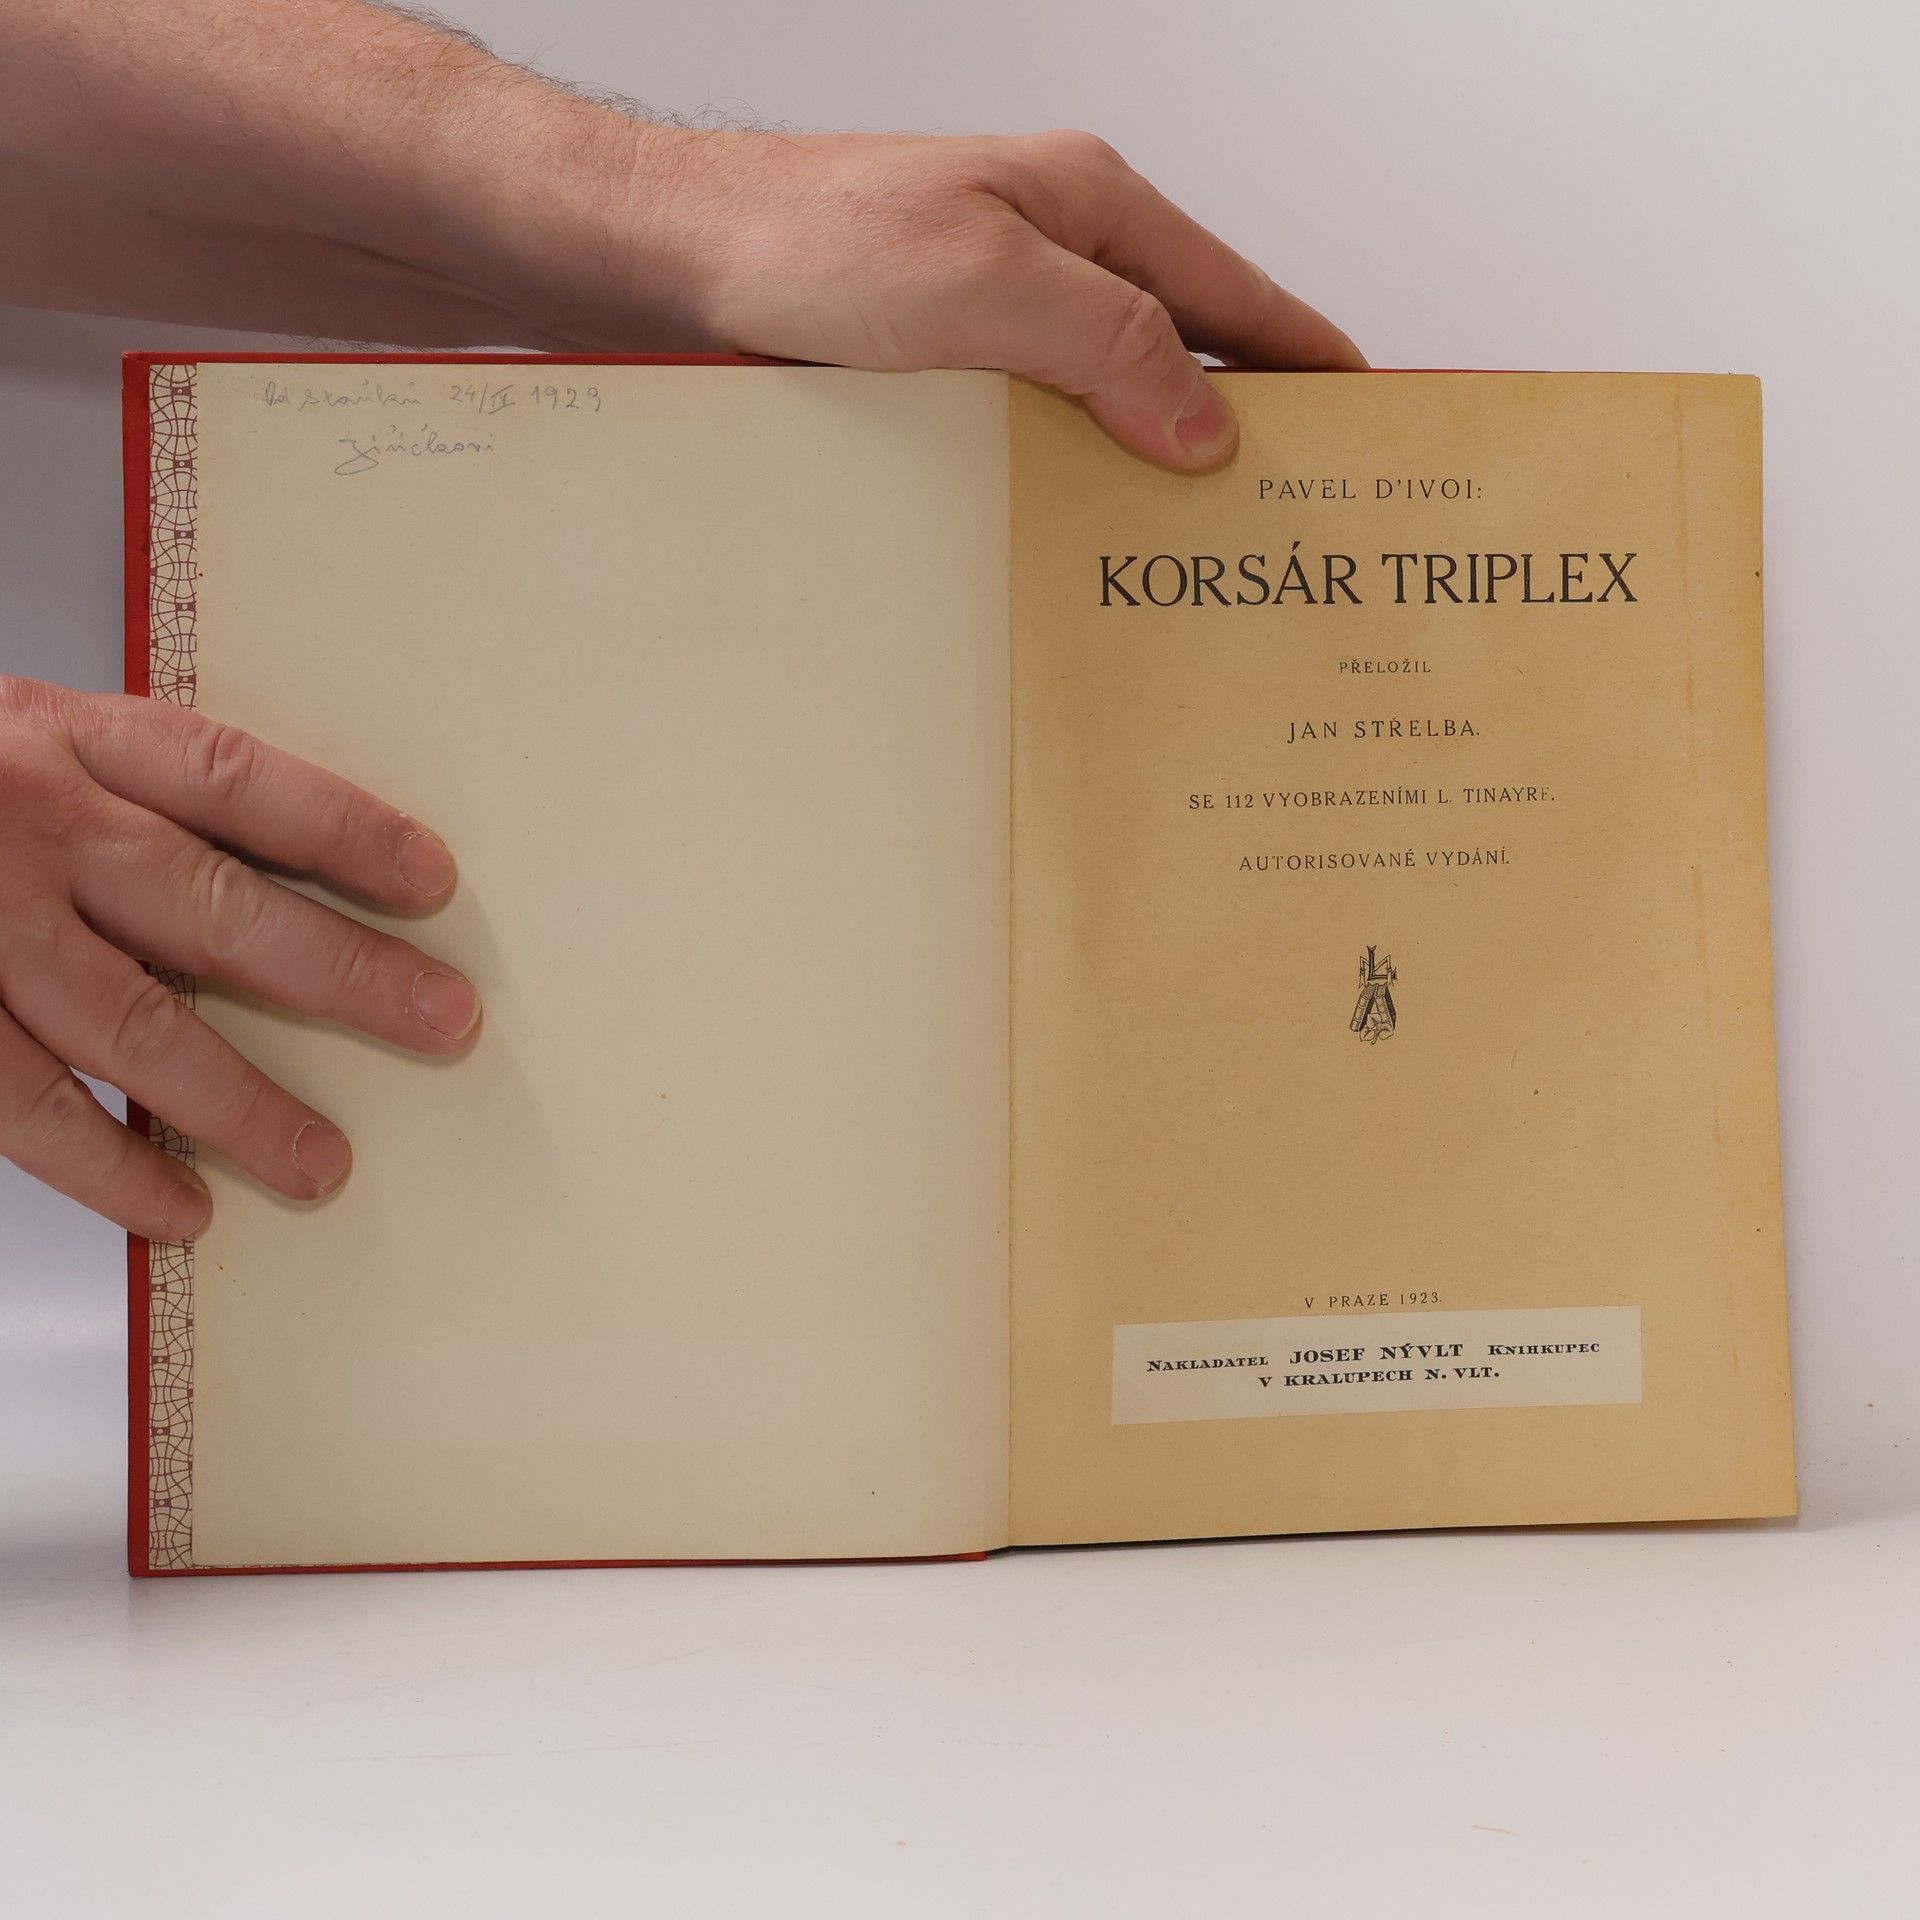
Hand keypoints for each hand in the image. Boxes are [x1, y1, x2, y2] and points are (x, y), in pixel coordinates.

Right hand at [0, 676, 479, 1236]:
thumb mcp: (14, 738)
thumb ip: (122, 793)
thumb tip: (280, 879)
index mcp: (59, 739)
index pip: (232, 778)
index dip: (341, 828)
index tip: (433, 879)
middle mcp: (23, 826)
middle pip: (209, 903)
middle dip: (338, 971)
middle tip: (440, 1019)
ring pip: (126, 1023)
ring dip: (237, 1100)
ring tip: (323, 1161)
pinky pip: (20, 1106)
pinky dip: (105, 1165)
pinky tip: (178, 1209)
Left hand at [1, 5, 1363, 472]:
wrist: (659, 259)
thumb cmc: (799, 241)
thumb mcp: (977, 281)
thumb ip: (1104, 343)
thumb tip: (1205, 426)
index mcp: (1093, 212)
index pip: (1243, 304)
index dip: (1315, 376)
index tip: (1377, 448)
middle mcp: (1053, 260)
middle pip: (1189, 359)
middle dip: (1245, 442)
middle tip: (1291, 539)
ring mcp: (995, 317)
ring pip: (1112, 406)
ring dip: (1153, 476)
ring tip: (1196, 572)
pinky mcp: (940, 371)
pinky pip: (1037, 434)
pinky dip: (1073, 486)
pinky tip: (1077, 550)